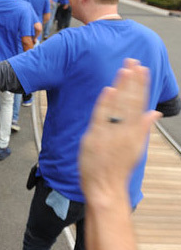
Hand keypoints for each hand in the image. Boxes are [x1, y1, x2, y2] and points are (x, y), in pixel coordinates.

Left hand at [79, 59, 161, 199]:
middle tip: (134, 62)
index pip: (139, 103)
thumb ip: (143, 128)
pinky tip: (109, 89)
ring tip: (125, 69)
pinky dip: (105, 103)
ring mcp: (110, 134)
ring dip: (122, 87)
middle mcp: (125, 131)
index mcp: (135, 132)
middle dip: (132, 81)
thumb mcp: (135, 148)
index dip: (141, 85)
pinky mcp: (96, 138)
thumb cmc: (118, 169)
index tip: (143, 70)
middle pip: (130, 101)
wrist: (106, 188)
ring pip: (118, 107)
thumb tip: (153, 113)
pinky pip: (101, 118)